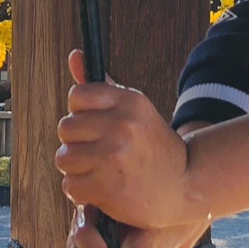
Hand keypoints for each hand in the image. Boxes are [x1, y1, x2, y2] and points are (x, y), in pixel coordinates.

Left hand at [54, 51, 200, 229]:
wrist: (184, 186)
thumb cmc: (153, 147)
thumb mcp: (135, 111)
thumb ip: (103, 88)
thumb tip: (75, 56)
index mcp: (130, 102)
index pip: (77, 96)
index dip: (80, 113)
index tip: (94, 125)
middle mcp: (122, 126)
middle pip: (65, 127)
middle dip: (76, 142)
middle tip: (97, 152)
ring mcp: (113, 157)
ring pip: (64, 158)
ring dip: (76, 169)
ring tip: (99, 171)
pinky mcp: (107, 187)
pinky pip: (70, 185)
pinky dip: (81, 192)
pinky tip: (100, 189)